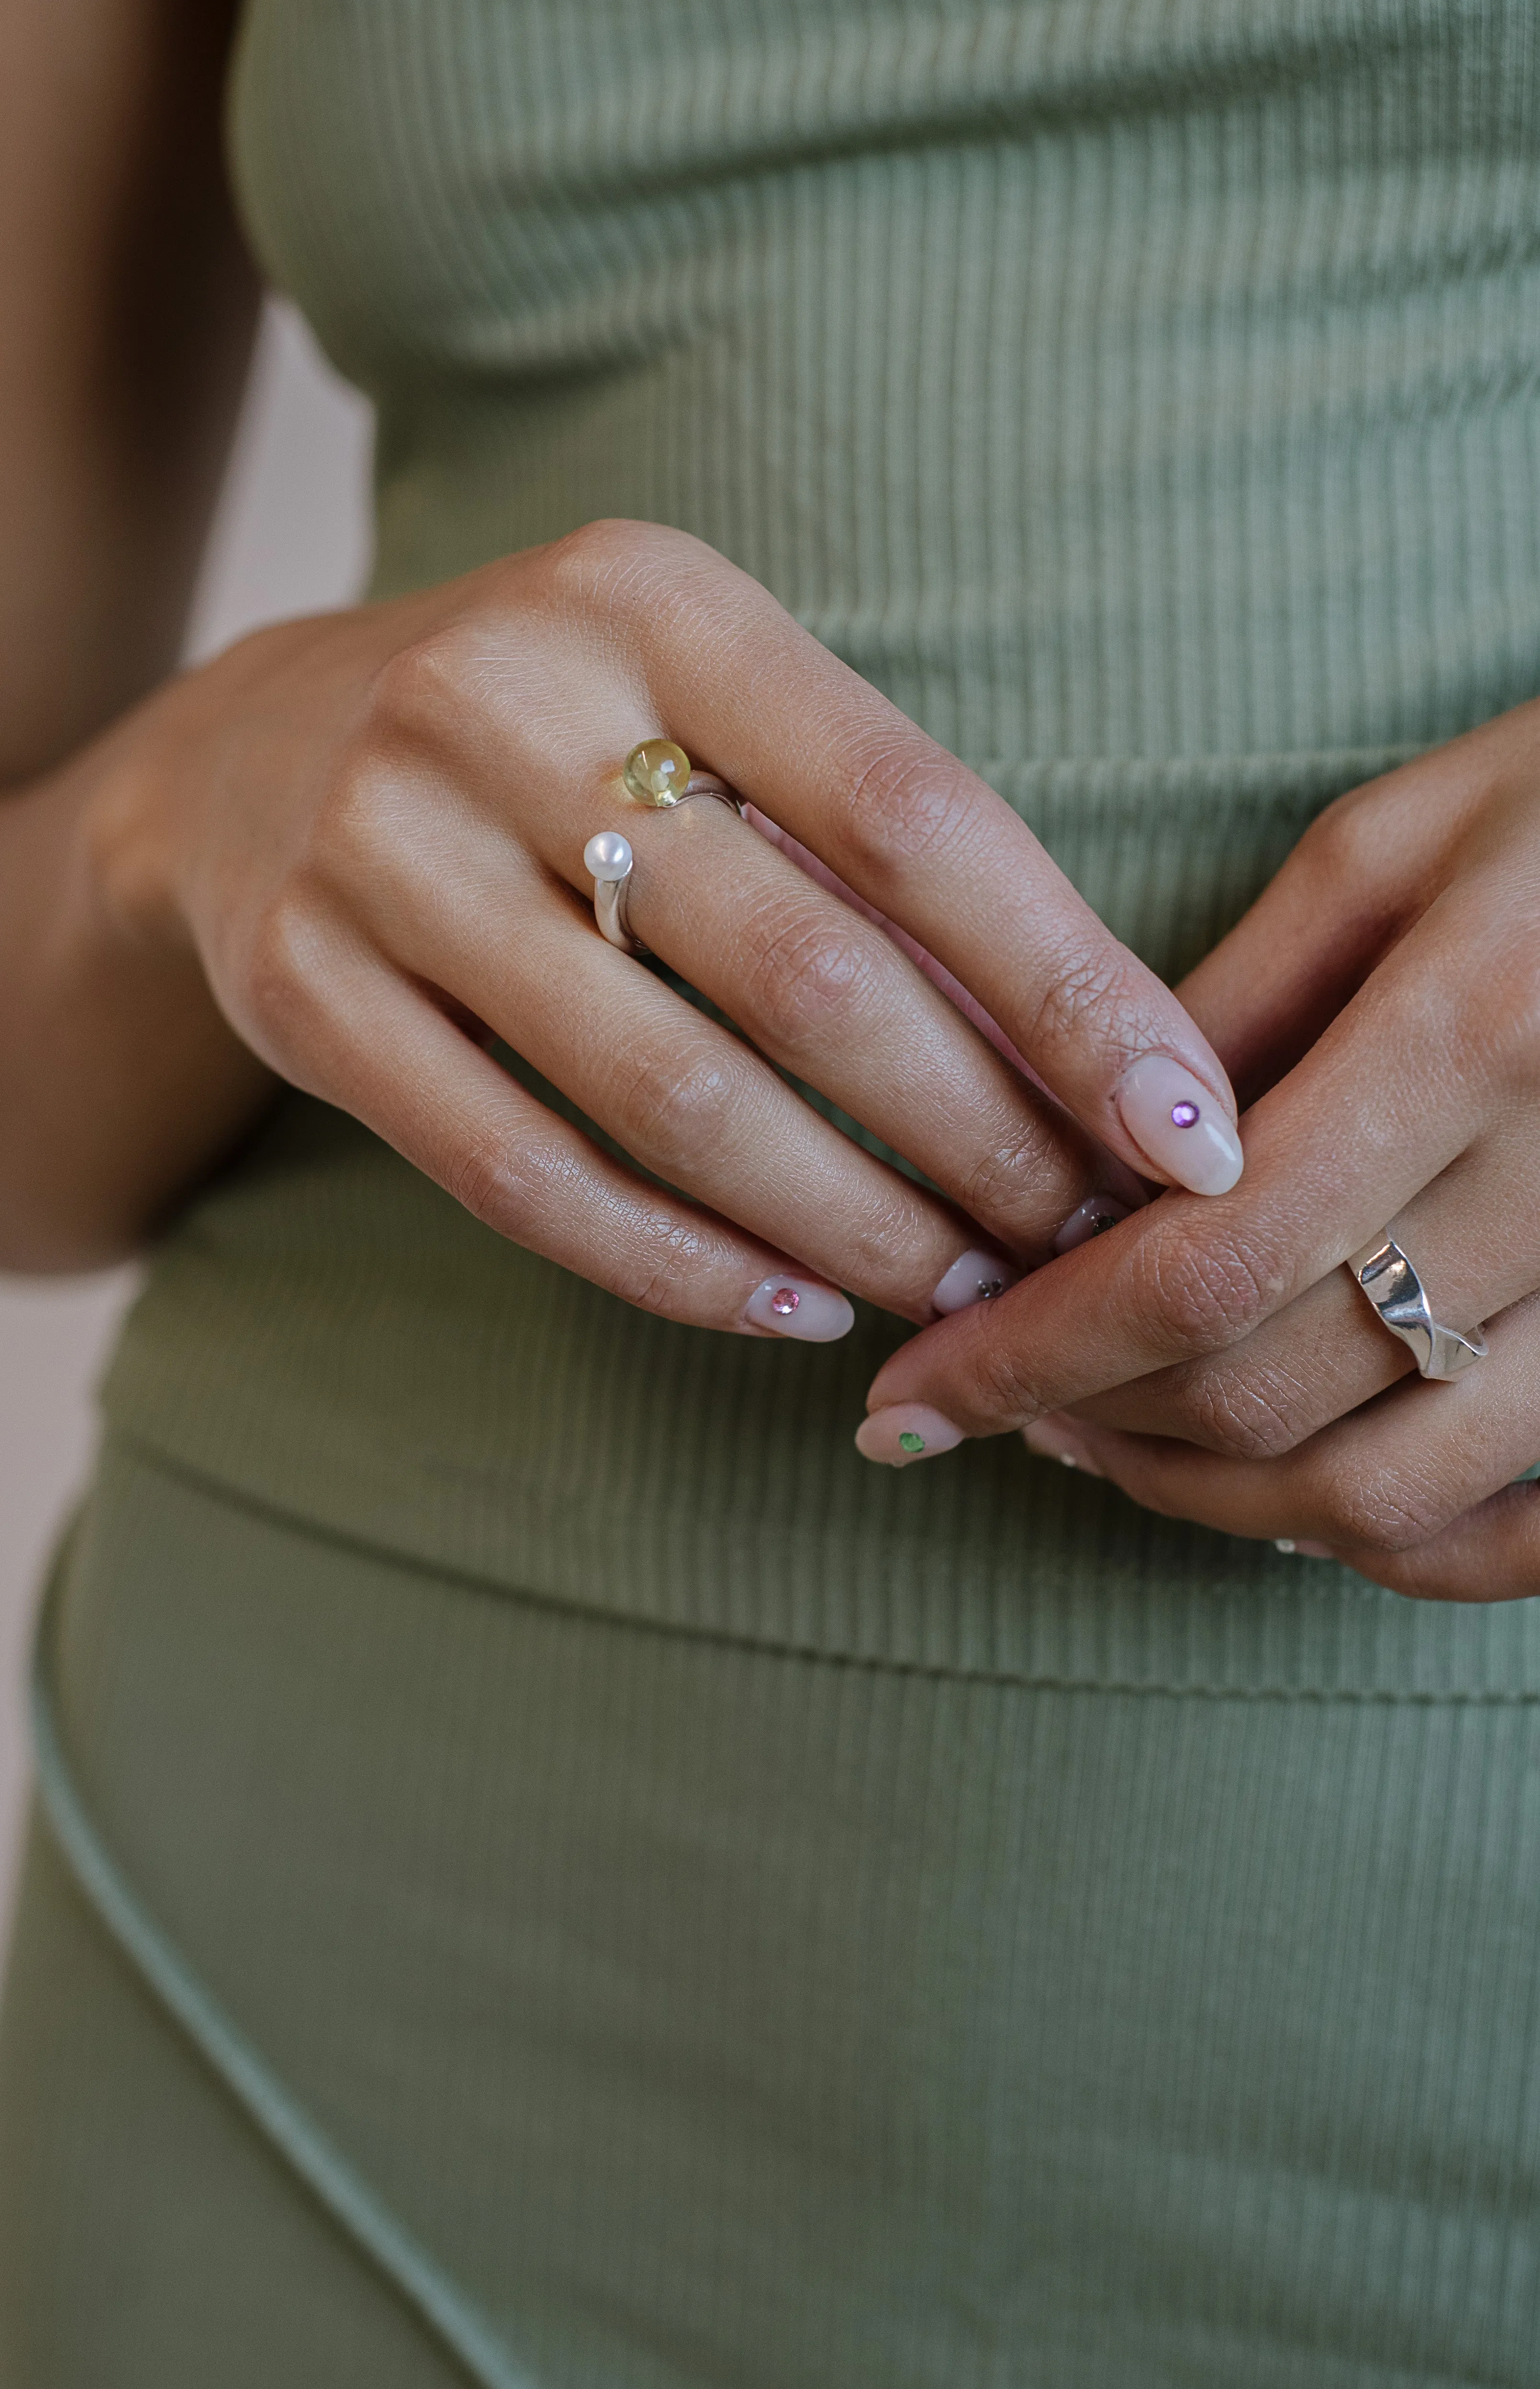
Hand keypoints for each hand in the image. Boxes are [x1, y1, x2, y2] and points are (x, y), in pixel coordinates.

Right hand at [88, 519, 1239, 1338]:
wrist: (250, 755)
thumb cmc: (560, 741)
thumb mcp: (708, 709)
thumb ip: (870, 848)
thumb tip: (1096, 1059)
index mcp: (653, 600)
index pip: (914, 817)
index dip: (1071, 989)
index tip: (1187, 1128)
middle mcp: (501, 699)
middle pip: (803, 973)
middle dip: (977, 1138)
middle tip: (1080, 1239)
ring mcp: (380, 848)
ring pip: (667, 1096)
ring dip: (847, 1223)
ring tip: (958, 1292)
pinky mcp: (299, 988)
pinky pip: (519, 1175)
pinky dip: (675, 1265)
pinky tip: (792, 1310)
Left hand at [855, 700, 1539, 1600]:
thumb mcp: (1399, 842)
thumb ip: (1230, 1007)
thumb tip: (1079, 1155)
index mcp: (1481, 1031)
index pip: (1201, 1266)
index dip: (1030, 1353)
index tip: (910, 1391)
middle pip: (1275, 1392)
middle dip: (1090, 1424)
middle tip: (982, 1401)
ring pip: (1388, 1491)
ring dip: (1212, 1498)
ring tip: (1101, 1444)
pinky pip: (1522, 1527)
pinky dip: (1392, 1546)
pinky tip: (1284, 1497)